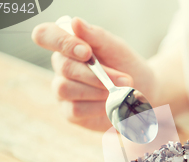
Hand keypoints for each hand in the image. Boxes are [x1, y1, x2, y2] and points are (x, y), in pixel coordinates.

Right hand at [32, 17, 155, 130]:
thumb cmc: (127, 66)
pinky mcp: (70, 112)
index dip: (61, 42)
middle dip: (96, 74)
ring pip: (66, 89)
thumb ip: (96, 36)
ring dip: (98, 90)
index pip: (45, 35)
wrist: (144, 92)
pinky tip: (110, 103)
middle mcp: (61, 67)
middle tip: (124, 79)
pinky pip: (75, 109)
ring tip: (119, 91)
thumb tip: (75, 22)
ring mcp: (63, 90)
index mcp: (68, 45)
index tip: (87, 52)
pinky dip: (98, 107)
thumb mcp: (116, 48)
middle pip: (64, 67)